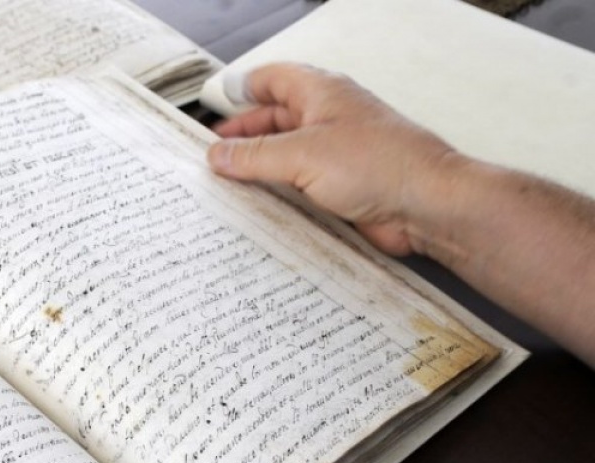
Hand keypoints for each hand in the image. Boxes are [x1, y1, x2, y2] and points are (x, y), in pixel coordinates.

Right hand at [208, 63, 594, 367]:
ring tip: (224, 185)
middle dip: (242, 137)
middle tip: (210, 158)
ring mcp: (336, 153)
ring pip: (285, 155)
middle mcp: (328, 119)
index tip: (213, 110)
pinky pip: (299, 185)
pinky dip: (277, 193)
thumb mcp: (301, 155)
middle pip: (274, 119)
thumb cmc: (380, 165)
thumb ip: (253, 156)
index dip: (241, 91)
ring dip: (258, 169)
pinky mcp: (341, 186)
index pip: (272, 80)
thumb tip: (216, 155)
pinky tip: (257, 207)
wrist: (428, 205)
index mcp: (321, 94)